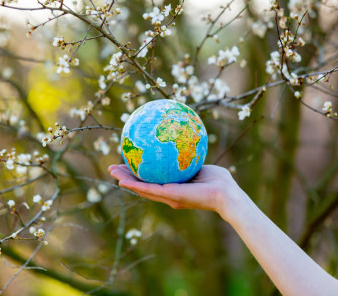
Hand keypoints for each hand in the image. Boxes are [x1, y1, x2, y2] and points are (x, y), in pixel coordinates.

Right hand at [108, 164, 242, 215]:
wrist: (225, 193)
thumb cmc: (218, 180)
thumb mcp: (199, 164)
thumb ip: (187, 157)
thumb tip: (179, 140)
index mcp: (173, 187)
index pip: (151, 180)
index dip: (137, 173)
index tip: (127, 162)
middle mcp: (168, 194)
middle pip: (142, 185)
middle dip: (126, 177)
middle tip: (113, 168)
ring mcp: (168, 196)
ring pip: (141, 189)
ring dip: (126, 182)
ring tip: (112, 173)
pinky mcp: (171, 196)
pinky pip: (150, 189)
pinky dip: (136, 186)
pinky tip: (124, 181)